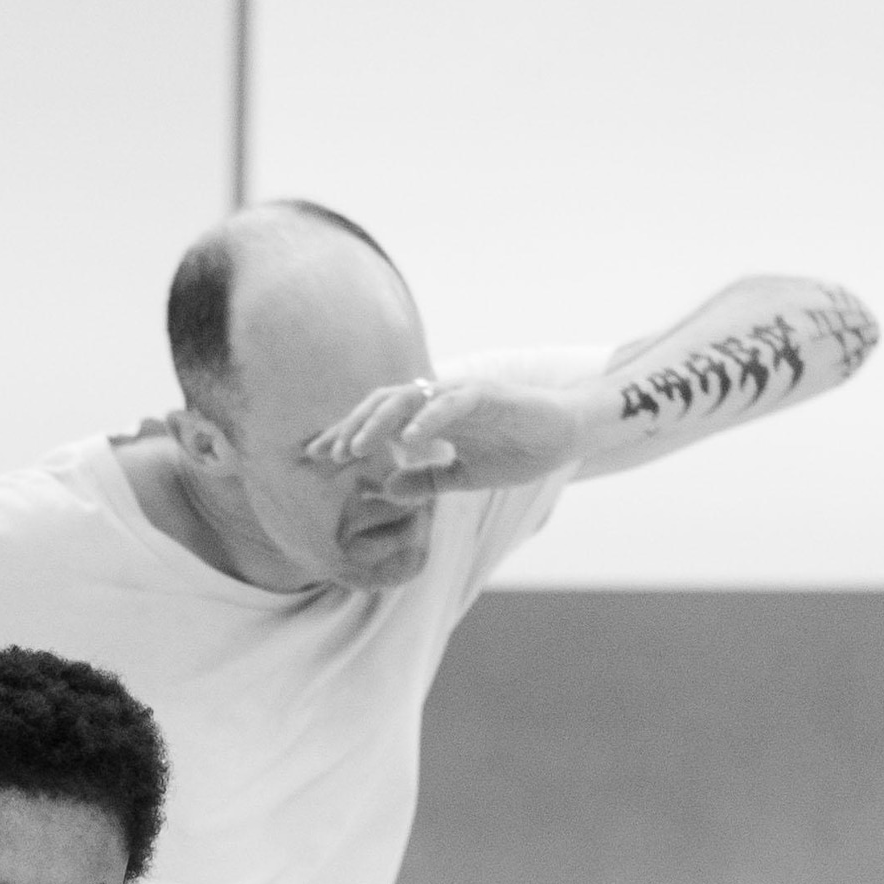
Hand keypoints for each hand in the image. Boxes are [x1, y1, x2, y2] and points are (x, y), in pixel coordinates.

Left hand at [298, 371, 569, 493]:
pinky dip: (427, 419)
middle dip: (351, 427)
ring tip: (356, 447)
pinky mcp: (486, 394)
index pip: (379, 421)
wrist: (566, 435)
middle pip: (382, 404)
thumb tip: (386, 489)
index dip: (347, 435)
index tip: (317, 456)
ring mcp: (460, 394)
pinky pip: (450, 403)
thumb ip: (426, 481)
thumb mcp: (463, 477)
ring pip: (408, 398)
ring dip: (378, 422)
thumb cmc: (518, 450)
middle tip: (327, 454)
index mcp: (430, 418)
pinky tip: (408, 440)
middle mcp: (439, 400)